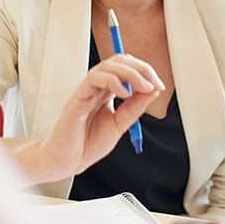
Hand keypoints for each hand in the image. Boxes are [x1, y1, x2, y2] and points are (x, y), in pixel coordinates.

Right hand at [35, 53, 163, 179]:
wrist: (66, 161)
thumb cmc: (86, 144)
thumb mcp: (119, 124)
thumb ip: (134, 108)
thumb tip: (152, 91)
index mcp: (106, 92)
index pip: (126, 68)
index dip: (144, 72)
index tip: (158, 86)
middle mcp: (96, 87)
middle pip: (119, 61)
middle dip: (141, 68)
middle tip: (154, 84)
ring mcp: (86, 90)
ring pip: (108, 65)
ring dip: (131, 73)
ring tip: (144, 88)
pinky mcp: (77, 97)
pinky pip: (94, 78)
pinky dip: (113, 81)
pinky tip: (124, 94)